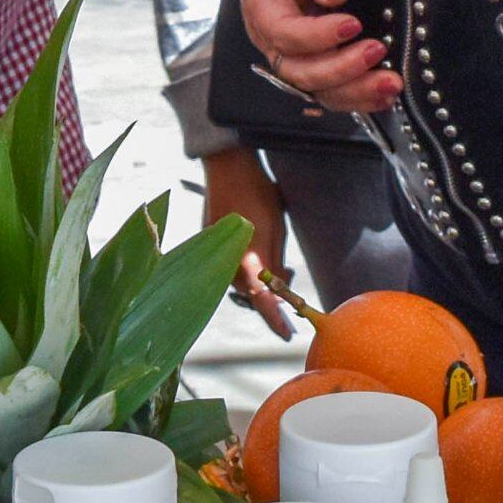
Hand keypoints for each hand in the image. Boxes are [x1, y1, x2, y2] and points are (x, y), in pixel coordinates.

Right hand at [200, 146, 299, 338]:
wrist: (228, 167)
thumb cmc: (257, 195)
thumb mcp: (275, 231)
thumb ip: (275, 264)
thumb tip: (279, 292)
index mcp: (245, 260)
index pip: (263, 301)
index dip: (275, 320)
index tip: (288, 335)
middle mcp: (225, 262)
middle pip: (251, 294)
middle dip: (272, 295)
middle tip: (291, 281)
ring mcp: (215, 254)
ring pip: (241, 282)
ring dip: (261, 281)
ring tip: (281, 267)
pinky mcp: (211, 245)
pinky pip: (231, 268)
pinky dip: (248, 269)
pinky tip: (261, 255)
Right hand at [232, 0, 396, 115]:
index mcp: (264, 14)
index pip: (286, 35)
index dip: (318, 36)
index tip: (353, 23)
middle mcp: (277, 48)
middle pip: (302, 73)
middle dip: (342, 70)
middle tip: (377, 51)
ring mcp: (297, 64)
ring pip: (321, 92)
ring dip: (357, 93)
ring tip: (392, 83)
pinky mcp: (318, 71)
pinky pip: (336, 94)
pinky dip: (362, 99)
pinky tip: (387, 96)